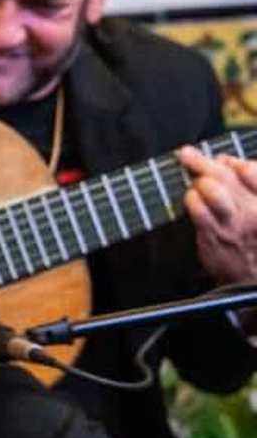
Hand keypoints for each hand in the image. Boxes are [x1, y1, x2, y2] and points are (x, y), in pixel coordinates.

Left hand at [178, 146, 256, 285]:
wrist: (254, 283)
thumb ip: (250, 189)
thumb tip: (226, 163)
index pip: (251, 170)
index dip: (233, 162)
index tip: (222, 161)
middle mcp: (255, 212)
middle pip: (225, 175)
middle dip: (201, 161)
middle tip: (186, 154)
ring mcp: (234, 224)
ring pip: (209, 187)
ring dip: (197, 181)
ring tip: (195, 184)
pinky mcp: (214, 236)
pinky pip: (196, 207)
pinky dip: (190, 198)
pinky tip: (191, 200)